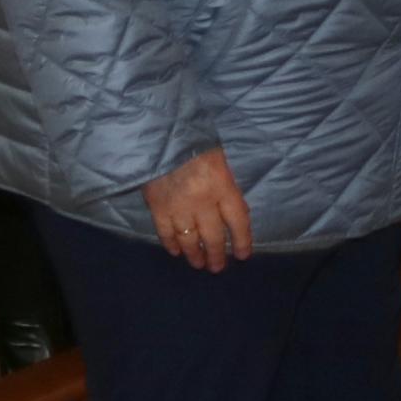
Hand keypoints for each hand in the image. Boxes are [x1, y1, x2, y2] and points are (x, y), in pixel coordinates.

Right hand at [143, 146, 253, 272]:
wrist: (160, 133)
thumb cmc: (195, 142)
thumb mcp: (220, 161)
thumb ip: (226, 187)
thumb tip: (234, 214)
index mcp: (222, 186)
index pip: (238, 221)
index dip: (242, 241)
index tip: (243, 255)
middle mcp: (202, 201)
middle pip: (213, 237)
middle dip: (217, 255)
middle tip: (217, 268)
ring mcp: (178, 206)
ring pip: (189, 239)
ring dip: (195, 255)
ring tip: (198, 264)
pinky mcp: (157, 207)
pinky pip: (165, 232)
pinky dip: (171, 244)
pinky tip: (176, 252)